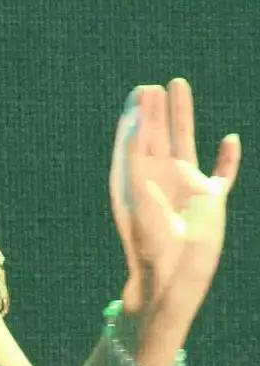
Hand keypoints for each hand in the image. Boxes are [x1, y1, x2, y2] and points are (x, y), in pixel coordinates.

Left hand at [110, 81, 239, 358]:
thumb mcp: (140, 204)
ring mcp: (188, 188)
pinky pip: (222, 174)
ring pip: (186, 142)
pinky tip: (229, 141)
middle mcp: (164, 181)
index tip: (136, 95)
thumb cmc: (152, 248)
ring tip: (179, 86)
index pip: (137, 142)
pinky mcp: (211, 201)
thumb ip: (138, 164)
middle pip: (158, 136)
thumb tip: (136, 128)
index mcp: (141, 182)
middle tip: (151, 86)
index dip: (136, 118)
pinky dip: (228, 159)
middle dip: (155, 111)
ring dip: (183, 116)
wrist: (173, 280)